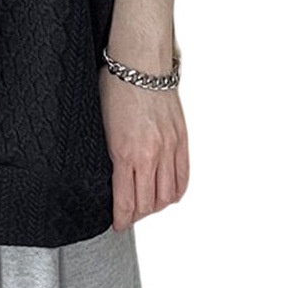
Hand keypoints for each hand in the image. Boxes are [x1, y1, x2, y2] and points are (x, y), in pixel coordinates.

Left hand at [99, 66, 189, 230]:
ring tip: (147, 206)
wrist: (141, 64)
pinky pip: (183, 176)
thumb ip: (111, 153)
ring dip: (157, 206)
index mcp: (125, 153)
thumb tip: (113, 175)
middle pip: (148, 204)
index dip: (121, 218)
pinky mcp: (181, 140)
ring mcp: (169, 149)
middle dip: (137, 215)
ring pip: (168, 196)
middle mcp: (150, 156)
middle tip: (129, 215)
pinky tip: (168, 194)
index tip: (117, 224)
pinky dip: (176, 191)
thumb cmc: (116, 86)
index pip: (125, 201)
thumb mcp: (102, 124)